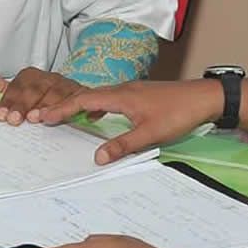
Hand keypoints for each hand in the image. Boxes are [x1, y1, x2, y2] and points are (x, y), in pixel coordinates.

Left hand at [0, 67, 82, 125]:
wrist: (69, 97)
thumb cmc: (38, 97)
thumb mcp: (17, 91)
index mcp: (32, 76)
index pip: (18, 85)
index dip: (9, 100)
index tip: (2, 115)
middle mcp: (49, 79)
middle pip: (36, 88)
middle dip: (24, 104)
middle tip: (15, 119)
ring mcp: (66, 87)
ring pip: (57, 94)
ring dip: (46, 107)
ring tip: (36, 118)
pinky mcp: (81, 96)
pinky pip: (77, 102)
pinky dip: (70, 110)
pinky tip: (64, 118)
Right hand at [37, 80, 221, 164]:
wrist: (203, 97)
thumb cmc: (178, 113)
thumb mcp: (150, 133)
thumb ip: (123, 145)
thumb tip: (97, 158)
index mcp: (120, 96)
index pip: (83, 101)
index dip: (62, 109)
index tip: (43, 117)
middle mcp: (122, 89)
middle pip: (86, 95)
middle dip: (64, 106)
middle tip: (44, 117)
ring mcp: (130, 90)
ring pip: (97, 96)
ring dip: (79, 105)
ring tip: (64, 116)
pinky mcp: (138, 94)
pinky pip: (108, 98)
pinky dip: (96, 106)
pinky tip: (96, 116)